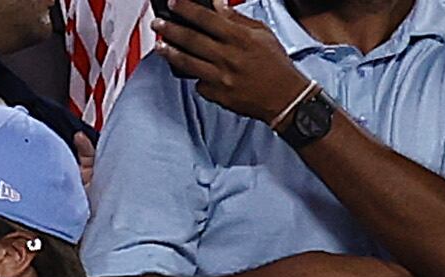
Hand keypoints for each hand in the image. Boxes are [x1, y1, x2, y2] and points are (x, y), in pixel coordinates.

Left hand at [153, 0, 312, 122]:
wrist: (287, 99)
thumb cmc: (276, 66)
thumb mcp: (262, 34)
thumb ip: (237, 20)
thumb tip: (218, 6)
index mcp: (240, 38)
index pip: (206, 18)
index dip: (186, 9)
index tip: (173, 4)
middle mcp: (228, 57)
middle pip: (192, 39)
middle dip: (170, 29)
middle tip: (158, 23)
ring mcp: (222, 78)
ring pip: (188, 63)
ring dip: (171, 52)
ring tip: (160, 46)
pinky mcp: (220, 96)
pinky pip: (200, 85)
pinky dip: (194, 78)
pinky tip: (189, 71)